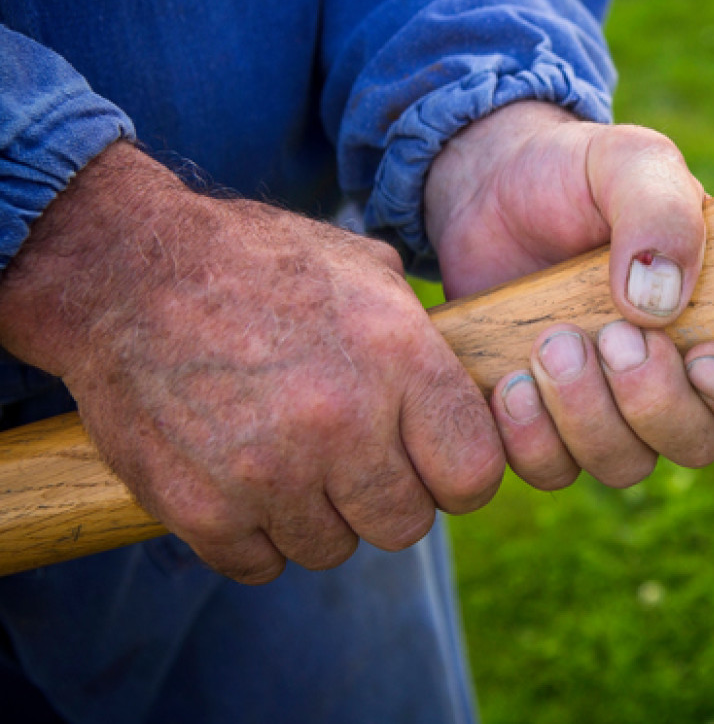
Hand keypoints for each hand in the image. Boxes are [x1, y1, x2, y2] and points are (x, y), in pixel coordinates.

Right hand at [0, 143, 503, 582]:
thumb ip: (423, 338)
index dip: (459, 474)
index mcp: (397, 358)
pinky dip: (254, 535)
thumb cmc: (256, 263)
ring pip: (334, 548)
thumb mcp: (364, 269)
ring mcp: (270, 473)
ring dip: (318, 517)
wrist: (124, 272)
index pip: (475, 473)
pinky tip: (242, 480)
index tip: (434, 463)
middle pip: (407, 525)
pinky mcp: (203, 509)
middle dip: (388, 499)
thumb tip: (471, 385)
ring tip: (289, 459)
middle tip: (354, 462)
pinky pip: (261, 563)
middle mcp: (342, 422)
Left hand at [425, 102, 713, 489]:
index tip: (706, 359)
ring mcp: (612, 409)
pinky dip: (530, 438)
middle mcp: (679, 378)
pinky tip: (509, 382)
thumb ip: (660, 210)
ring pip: (626, 465)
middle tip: (608, 336)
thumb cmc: (578, 173)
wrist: (487, 185)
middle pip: (702, 444)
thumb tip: (661, 300)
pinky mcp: (545, 424)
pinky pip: (552, 471)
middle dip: (654, 402)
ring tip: (548, 343)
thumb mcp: (629, 162)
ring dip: (587, 417)